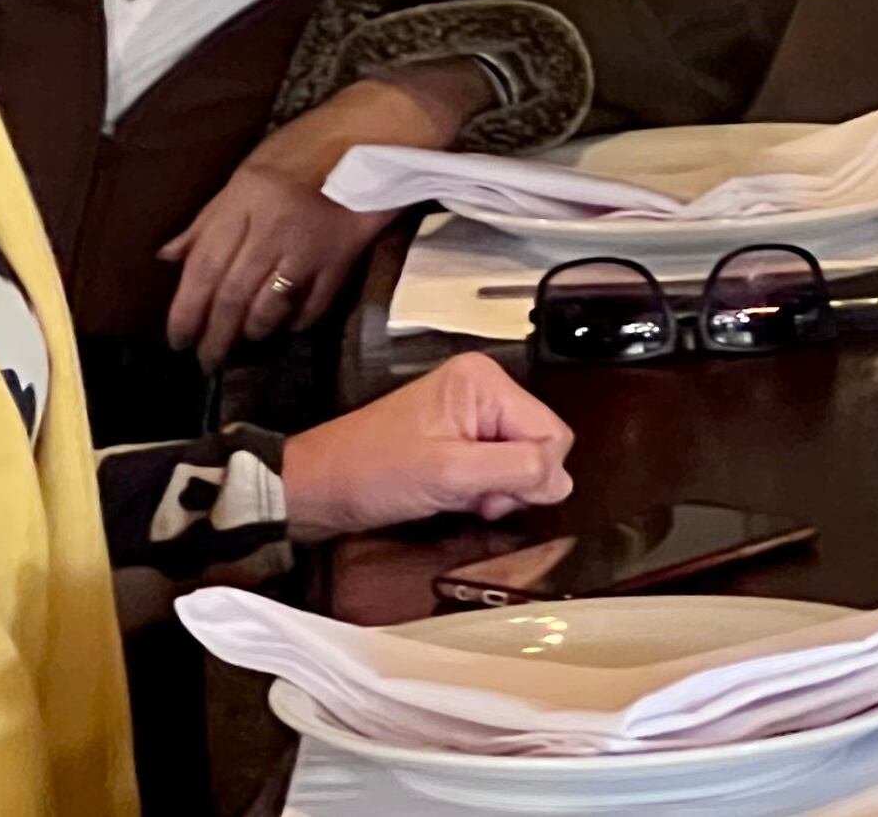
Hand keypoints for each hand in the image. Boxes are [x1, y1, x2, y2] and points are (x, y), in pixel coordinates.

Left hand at [161, 70, 480, 362]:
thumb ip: (209, 217)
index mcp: (244, 198)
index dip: (185, 311)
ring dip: (253, 331)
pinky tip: (288, 326)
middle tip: (206, 359)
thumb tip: (170, 256)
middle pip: (233, 294)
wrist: (378, 131)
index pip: (203, 267)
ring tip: (243, 341)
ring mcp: (311, 242)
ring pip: (271, 304)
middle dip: (214, 335)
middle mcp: (273, 224)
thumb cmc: (307, 145)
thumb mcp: (248, 171)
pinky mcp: (345, 254)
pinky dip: (299, 320)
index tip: (178, 338)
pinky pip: (315, 301)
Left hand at [283, 351, 576, 540]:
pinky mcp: (461, 436)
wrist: (317, 488)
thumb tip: (561, 482)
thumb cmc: (369, 473)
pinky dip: (484, 490)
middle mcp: (484, 389)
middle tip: (472, 496)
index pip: (552, 433)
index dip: (532, 474)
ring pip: (522, 460)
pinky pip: (499, 466)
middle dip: (514, 482)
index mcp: (485, 381)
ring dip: (497, 490)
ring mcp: (472, 413)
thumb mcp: (447, 474)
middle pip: (540, 445)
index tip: (491, 494)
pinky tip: (456, 496)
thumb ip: (513, 471)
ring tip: (458, 496)